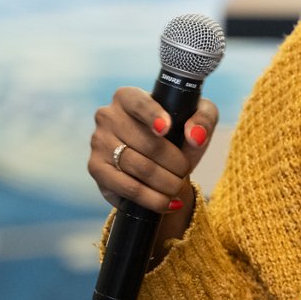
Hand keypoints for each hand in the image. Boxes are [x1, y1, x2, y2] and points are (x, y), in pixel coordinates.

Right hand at [87, 86, 218, 212]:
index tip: (166, 129)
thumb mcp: (198, 117)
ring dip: (166, 182)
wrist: (161, 163)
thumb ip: (204, 119)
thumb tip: (195, 136)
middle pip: (148, 143)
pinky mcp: (96, 168)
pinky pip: (128, 187)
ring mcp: (99, 142)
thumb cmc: (179, 132)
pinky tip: (168, 202)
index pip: (139, 103)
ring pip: (139, 167)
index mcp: (128, 96)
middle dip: (175, 162)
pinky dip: (152, 198)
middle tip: (185, 170)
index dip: (153, 115)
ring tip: (178, 187)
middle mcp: (108, 115)